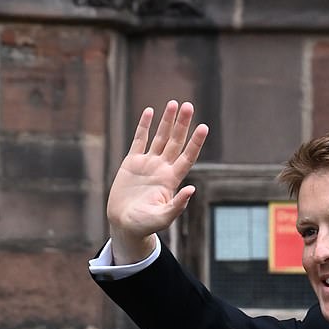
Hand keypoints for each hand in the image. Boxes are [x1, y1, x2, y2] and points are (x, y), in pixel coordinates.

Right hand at [106, 100, 208, 263]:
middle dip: (182, 124)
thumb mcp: (163, 218)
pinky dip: (144, 126)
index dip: (196, 143)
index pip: (187, 157)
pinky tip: (150, 112)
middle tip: (189, 105)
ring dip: (167, 121)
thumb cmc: (145, 225)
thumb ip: (177, 205)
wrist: (124, 224)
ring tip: (174, 103)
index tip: (204, 127)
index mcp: (171, 181)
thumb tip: (192, 189)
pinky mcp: (132, 162)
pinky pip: (139, 140)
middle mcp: (162, 169)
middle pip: (175, 142)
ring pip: (160, 138)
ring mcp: (148, 164)